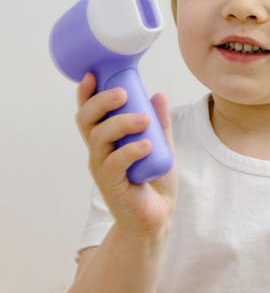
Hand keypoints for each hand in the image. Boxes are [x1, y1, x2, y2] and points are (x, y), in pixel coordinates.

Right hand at [75, 72, 176, 239]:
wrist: (156, 218)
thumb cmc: (153, 182)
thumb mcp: (161, 146)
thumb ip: (160, 123)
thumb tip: (159, 95)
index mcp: (105, 140)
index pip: (88, 112)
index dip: (85, 93)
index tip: (93, 74)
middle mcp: (98, 152)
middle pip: (86, 120)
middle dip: (101, 102)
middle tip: (123, 93)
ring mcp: (103, 169)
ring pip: (99, 138)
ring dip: (120, 123)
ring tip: (144, 120)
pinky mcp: (112, 185)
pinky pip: (115, 163)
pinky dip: (130, 150)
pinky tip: (146, 144)